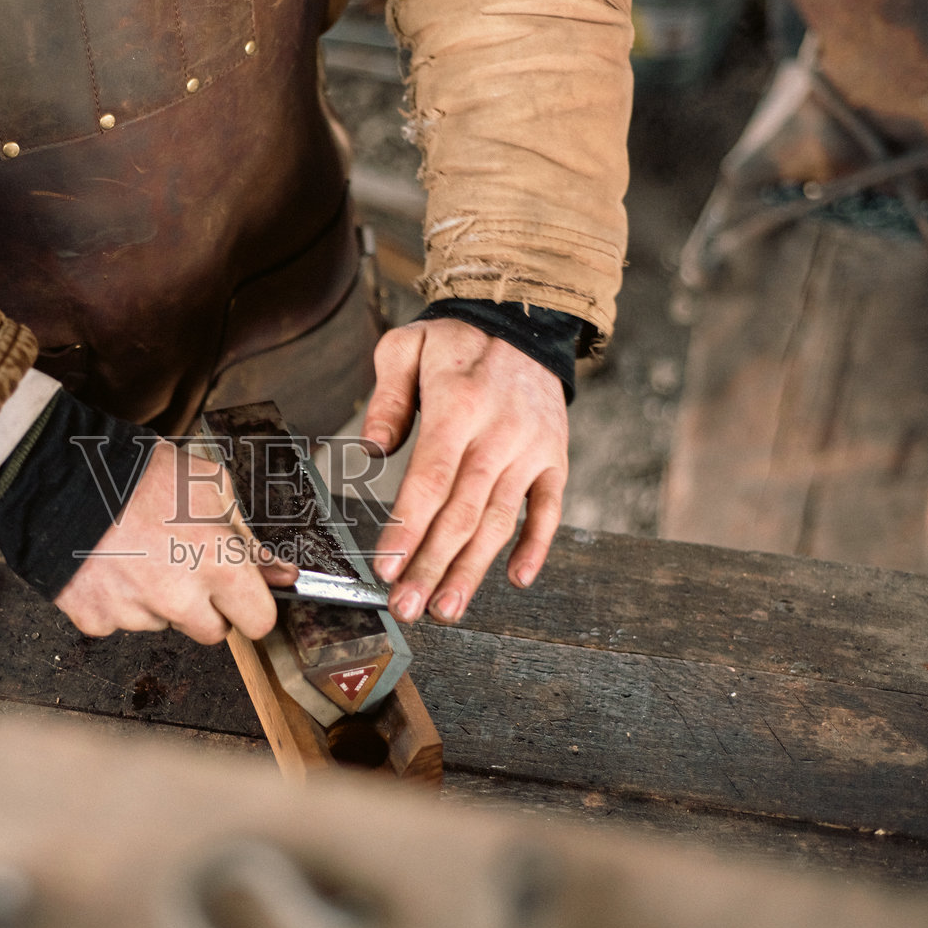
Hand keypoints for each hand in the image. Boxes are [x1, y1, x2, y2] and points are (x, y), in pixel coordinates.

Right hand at [54, 441, 298, 643]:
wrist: (65, 476)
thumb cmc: (142, 474)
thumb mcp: (211, 487)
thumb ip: (249, 538)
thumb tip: (282, 574)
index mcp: (218, 565)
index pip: (259, 621)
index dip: (251, 606)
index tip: (242, 594)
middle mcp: (180, 599)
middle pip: (212, 633)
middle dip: (206, 607)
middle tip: (185, 566)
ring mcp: (135, 614)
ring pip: (163, 624)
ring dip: (159, 601)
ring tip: (139, 553)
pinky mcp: (96, 620)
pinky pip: (119, 622)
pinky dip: (117, 601)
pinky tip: (111, 564)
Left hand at [361, 318, 567, 623]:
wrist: (524, 319)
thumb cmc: (455, 341)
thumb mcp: (406, 348)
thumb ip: (386, 399)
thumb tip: (372, 451)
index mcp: (458, 407)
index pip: (430, 480)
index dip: (408, 528)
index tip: (386, 568)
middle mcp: (499, 434)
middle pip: (462, 513)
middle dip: (432, 566)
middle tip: (406, 607)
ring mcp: (532, 450)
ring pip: (500, 521)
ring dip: (473, 570)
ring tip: (446, 608)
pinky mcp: (555, 458)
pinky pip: (549, 509)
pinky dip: (536, 546)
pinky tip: (516, 580)